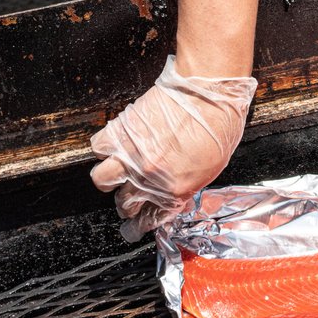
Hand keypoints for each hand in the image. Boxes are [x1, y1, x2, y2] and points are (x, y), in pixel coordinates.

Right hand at [90, 55, 256, 241]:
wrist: (209, 92)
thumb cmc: (218, 124)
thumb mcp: (211, 168)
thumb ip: (187, 185)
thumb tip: (175, 192)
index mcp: (175, 191)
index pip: (148, 220)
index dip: (139, 225)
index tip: (134, 225)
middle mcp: (149, 178)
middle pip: (124, 204)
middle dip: (127, 201)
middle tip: (130, 192)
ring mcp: (132, 155)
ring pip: (102, 180)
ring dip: (109, 177)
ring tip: (117, 169)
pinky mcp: (122, 131)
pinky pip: (99, 147)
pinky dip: (104, 147)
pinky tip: (115, 144)